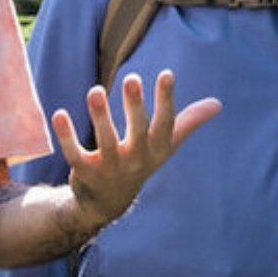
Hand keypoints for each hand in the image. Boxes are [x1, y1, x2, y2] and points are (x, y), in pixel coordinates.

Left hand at [55, 69, 220, 232]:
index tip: (166, 73)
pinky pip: (75, 154)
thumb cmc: (140, 163)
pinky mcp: (85, 173)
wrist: (109, 202)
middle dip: (135, 106)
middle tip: (131, 77)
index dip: (166, 99)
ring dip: (100, 116)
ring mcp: (111, 167)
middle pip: (138, 131)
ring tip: (95, 90)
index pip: (165, 123)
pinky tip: (59, 113)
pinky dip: (67, 136)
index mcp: (156, 149)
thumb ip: (188, 123)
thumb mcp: (165, 145)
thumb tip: (218, 104)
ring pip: (105, 141)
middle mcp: (136, 159)